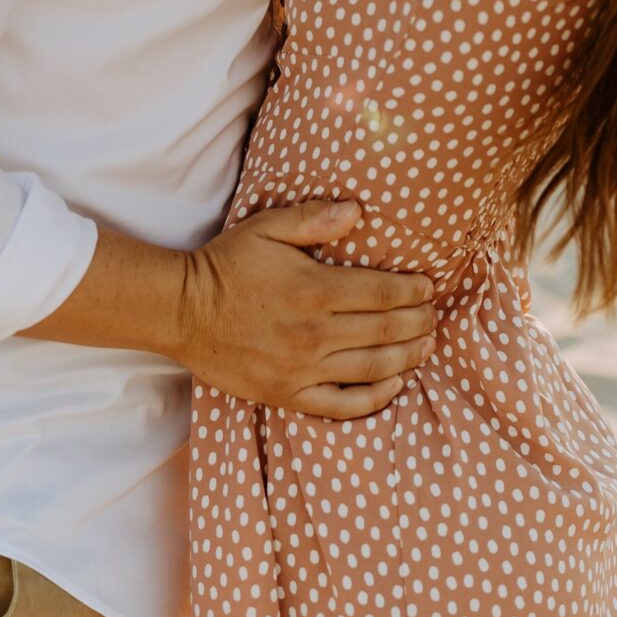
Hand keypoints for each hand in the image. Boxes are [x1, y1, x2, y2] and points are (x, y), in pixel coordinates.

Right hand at [178, 200, 435, 417]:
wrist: (181, 310)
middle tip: (435, 316)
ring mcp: (302, 369)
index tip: (429, 287)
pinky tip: (395, 384)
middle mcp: (314, 334)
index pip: (383, 293)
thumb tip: (359, 212)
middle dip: (419, 322)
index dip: (414, 291)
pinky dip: (375, 398)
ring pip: (373, 368)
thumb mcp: (266, 228)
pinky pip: (343, 405)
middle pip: (386, 331)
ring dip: (407, 357)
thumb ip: (314, 218)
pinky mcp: (287, 395)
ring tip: (426, 346)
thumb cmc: (226, 264)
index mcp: (314, 290)